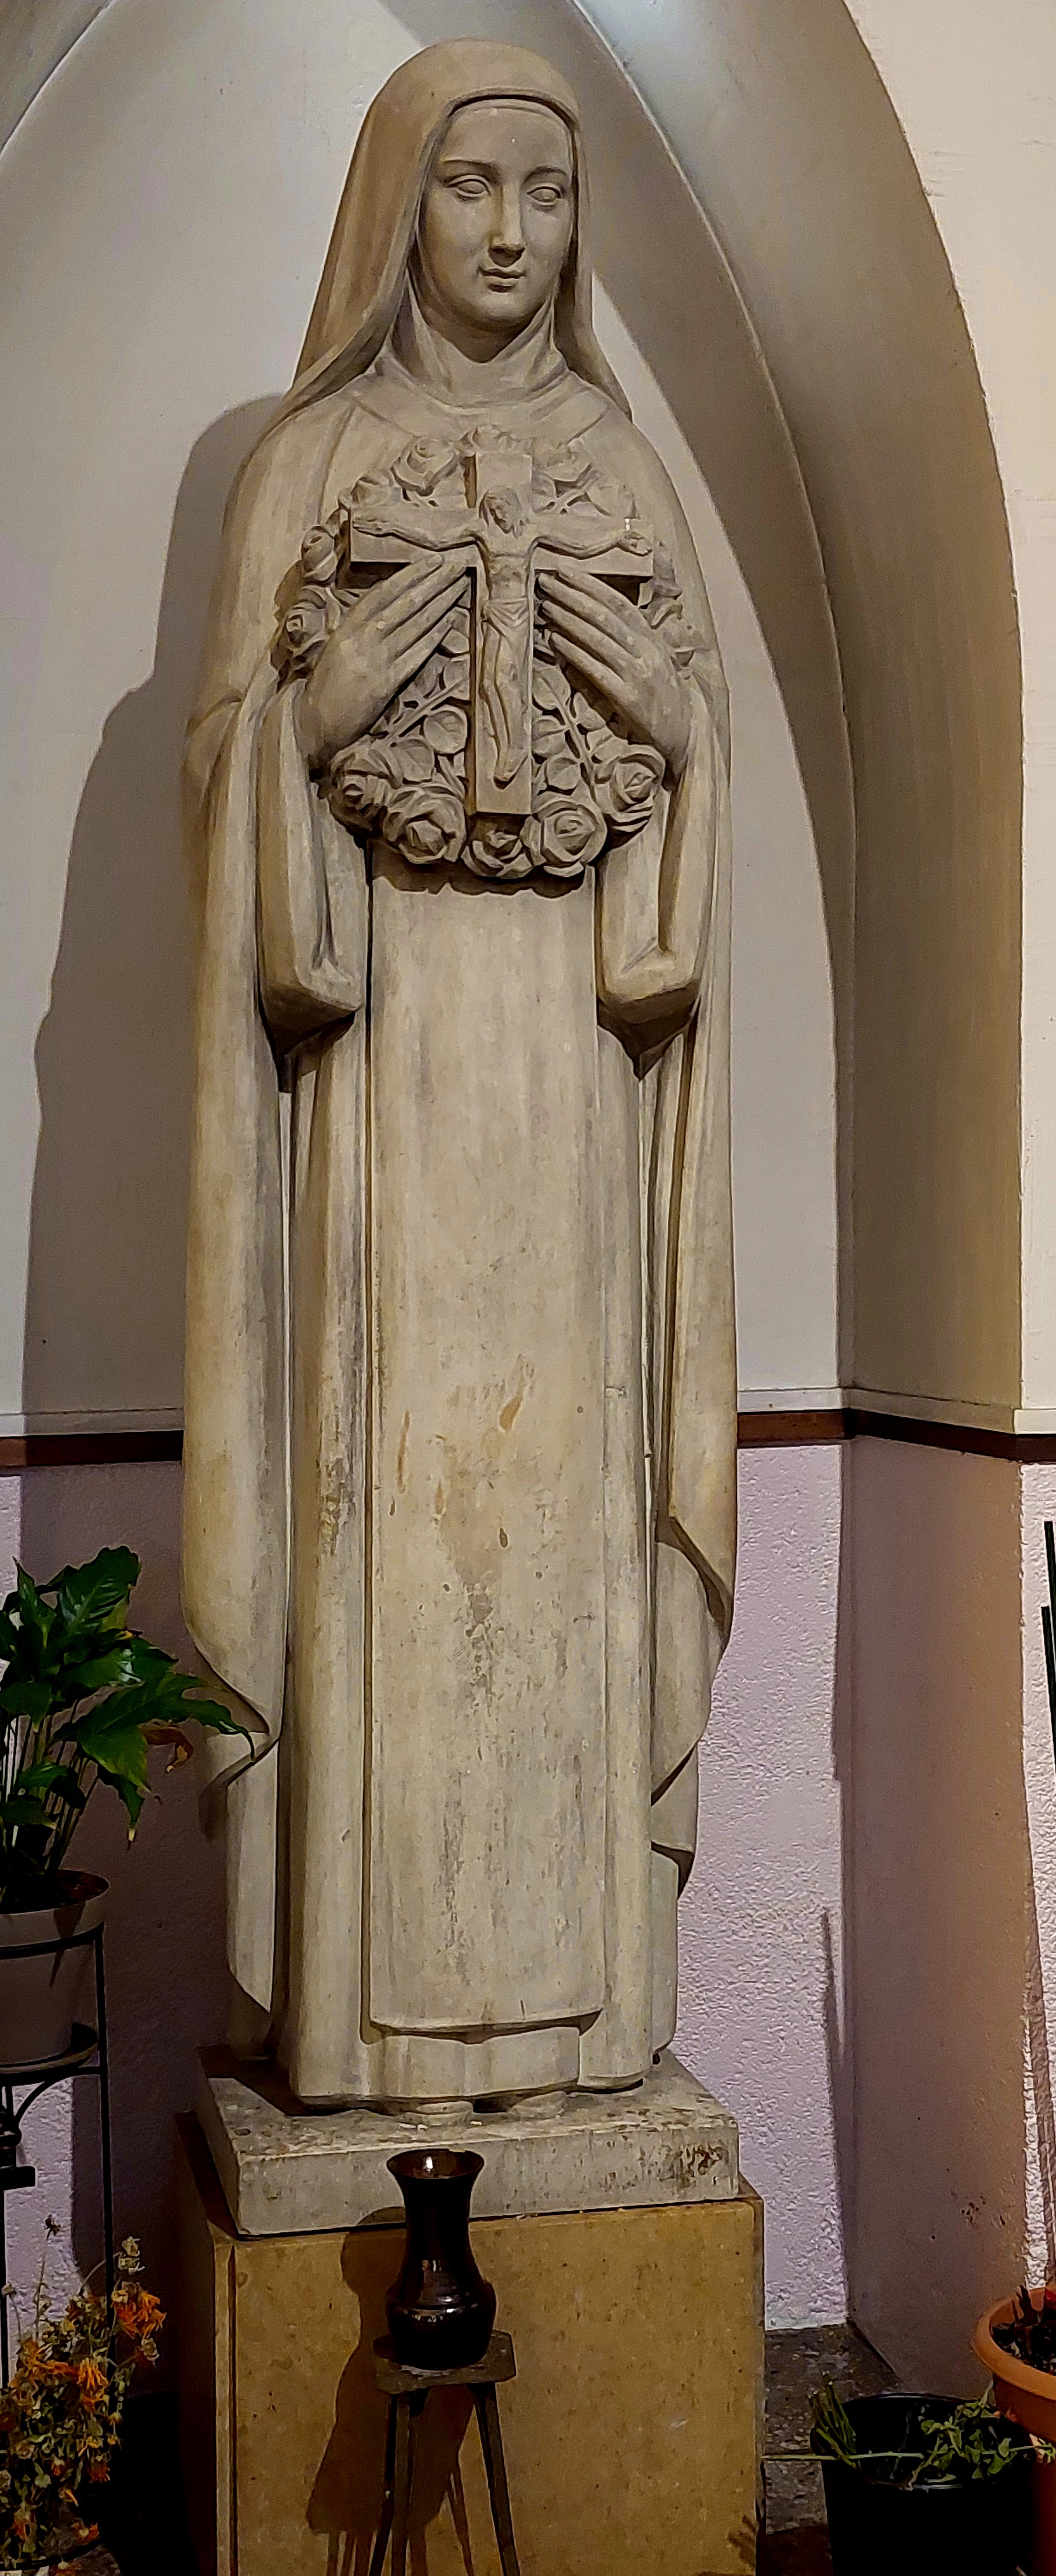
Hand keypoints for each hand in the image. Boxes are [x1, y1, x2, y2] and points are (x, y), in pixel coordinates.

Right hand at [295, 556, 468, 768]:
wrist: (311, 726)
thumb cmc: (324, 689)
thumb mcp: (335, 650)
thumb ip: (358, 629)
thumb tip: (390, 608)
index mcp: (345, 628)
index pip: (383, 593)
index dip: (409, 575)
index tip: (431, 562)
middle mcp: (360, 640)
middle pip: (403, 603)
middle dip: (432, 582)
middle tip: (455, 566)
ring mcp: (374, 662)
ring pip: (414, 625)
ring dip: (440, 603)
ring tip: (459, 586)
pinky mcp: (385, 685)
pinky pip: (416, 655)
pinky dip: (434, 636)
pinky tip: (450, 621)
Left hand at [538, 566, 691, 777]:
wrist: (684, 731)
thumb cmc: (664, 694)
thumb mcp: (655, 659)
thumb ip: (633, 638)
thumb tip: (600, 616)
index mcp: (651, 638)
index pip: (618, 603)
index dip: (590, 585)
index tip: (565, 572)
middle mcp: (645, 651)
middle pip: (604, 616)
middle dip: (572, 596)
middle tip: (546, 582)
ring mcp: (637, 674)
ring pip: (597, 638)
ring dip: (568, 619)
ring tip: (545, 606)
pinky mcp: (627, 698)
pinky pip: (595, 670)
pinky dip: (573, 652)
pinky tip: (554, 640)